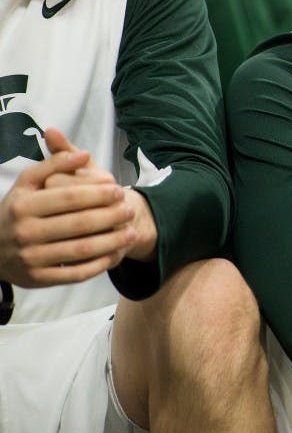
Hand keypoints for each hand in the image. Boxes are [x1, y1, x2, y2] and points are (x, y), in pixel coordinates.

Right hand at [0, 130, 136, 286]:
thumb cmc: (18, 210)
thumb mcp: (27, 183)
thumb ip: (53, 164)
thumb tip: (84, 153)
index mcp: (23, 206)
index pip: (69, 197)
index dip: (98, 193)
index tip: (119, 189)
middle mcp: (25, 232)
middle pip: (79, 223)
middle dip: (110, 216)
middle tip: (131, 209)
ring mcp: (31, 258)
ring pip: (81, 250)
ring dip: (112, 241)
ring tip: (132, 233)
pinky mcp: (39, 279)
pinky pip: (75, 274)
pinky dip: (99, 265)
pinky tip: (116, 254)